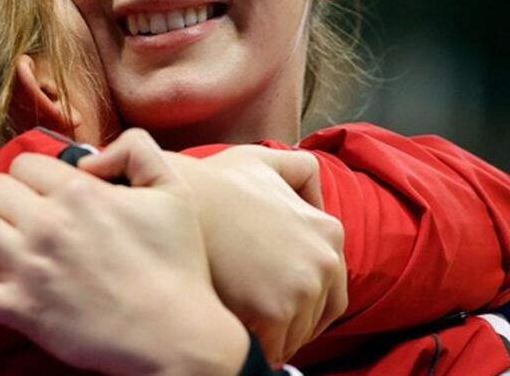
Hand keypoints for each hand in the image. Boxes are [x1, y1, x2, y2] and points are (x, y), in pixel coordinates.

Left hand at [0, 130, 249, 375]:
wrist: (178, 336)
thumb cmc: (180, 265)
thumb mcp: (175, 191)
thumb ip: (139, 150)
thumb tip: (93, 155)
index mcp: (81, 192)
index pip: (25, 166)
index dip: (19, 175)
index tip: (22, 190)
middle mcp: (48, 223)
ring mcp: (30, 267)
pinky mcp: (20, 309)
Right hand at [133, 145, 346, 365]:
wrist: (179, 201)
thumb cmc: (214, 182)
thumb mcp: (265, 160)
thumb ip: (300, 170)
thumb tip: (313, 200)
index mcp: (329, 231)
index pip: (329, 288)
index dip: (297, 297)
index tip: (270, 297)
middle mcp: (326, 261)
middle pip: (316, 316)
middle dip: (290, 320)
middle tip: (255, 314)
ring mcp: (304, 288)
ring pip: (296, 336)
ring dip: (274, 335)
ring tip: (242, 319)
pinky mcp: (275, 312)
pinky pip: (273, 349)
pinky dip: (257, 346)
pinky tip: (235, 329)